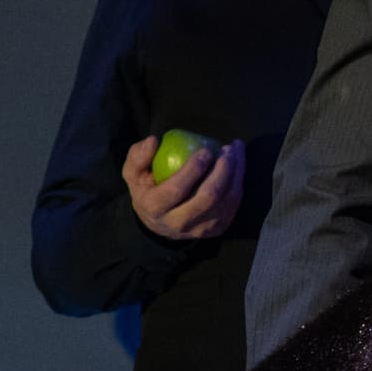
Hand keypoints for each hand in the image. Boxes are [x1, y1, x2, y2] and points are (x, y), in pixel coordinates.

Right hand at [124, 134, 241, 240]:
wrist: (159, 224)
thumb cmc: (147, 190)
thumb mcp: (133, 174)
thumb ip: (138, 156)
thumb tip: (154, 141)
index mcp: (155, 208)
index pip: (177, 190)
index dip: (194, 169)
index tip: (206, 150)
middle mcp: (179, 223)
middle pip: (207, 198)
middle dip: (222, 171)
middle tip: (227, 150)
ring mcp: (200, 229)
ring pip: (226, 202)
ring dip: (236, 174)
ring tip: (236, 151)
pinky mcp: (216, 229)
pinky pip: (233, 205)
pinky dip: (238, 182)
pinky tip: (238, 164)